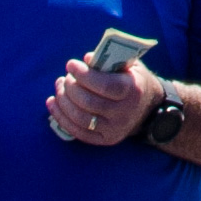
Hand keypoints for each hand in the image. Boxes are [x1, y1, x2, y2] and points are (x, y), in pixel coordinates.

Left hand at [48, 53, 169, 147]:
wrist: (148, 109)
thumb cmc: (132, 81)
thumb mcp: (129, 65)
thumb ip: (110, 60)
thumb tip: (86, 59)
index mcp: (133, 91)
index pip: (104, 86)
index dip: (84, 75)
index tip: (71, 64)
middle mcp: (125, 113)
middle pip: (88, 102)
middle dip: (70, 87)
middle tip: (65, 77)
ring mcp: (114, 129)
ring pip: (80, 118)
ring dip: (63, 101)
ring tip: (59, 86)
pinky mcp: (105, 140)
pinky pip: (77, 131)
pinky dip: (61, 117)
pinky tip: (53, 102)